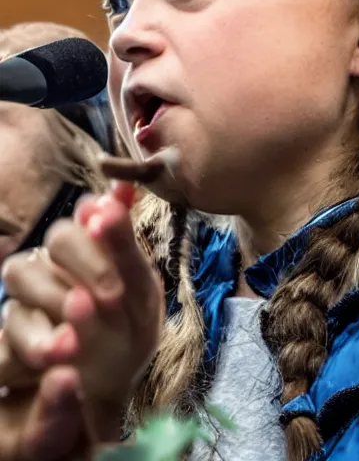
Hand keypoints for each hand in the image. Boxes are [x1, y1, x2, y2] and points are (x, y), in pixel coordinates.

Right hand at [1, 181, 163, 444]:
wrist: (114, 379)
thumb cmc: (129, 324)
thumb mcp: (140, 289)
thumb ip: (127, 243)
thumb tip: (125, 184)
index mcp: (92, 241)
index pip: (91, 210)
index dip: (101, 217)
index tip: (109, 221)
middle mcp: (57, 256)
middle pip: (59, 236)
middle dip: (88, 262)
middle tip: (114, 295)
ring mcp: (28, 290)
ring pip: (22, 271)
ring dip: (54, 299)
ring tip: (84, 329)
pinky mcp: (10, 330)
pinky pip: (7, 327)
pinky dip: (32, 341)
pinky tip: (57, 355)